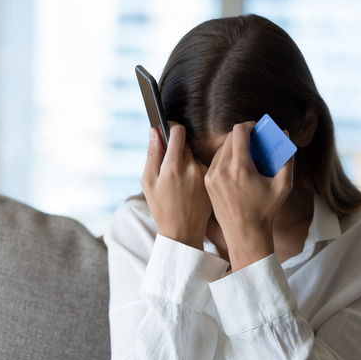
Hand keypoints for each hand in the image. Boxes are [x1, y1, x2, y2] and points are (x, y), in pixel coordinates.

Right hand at [141, 123, 211, 249]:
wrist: (183, 232)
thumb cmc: (161, 208)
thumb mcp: (148, 182)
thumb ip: (152, 154)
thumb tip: (154, 131)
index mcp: (173, 166)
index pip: (178, 131)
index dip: (171, 127)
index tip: (167, 128)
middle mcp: (192, 167)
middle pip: (185, 144)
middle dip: (177, 148)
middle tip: (169, 163)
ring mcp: (205, 174)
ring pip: (194, 156)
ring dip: (186, 161)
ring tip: (179, 182)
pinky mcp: (212, 181)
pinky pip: (202, 167)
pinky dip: (195, 172)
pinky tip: (190, 187)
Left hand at [204, 122, 294, 269]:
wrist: (245, 234)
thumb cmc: (266, 210)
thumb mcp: (283, 185)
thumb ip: (287, 157)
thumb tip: (284, 133)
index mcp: (240, 167)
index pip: (239, 131)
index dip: (249, 126)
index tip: (257, 130)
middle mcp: (222, 169)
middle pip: (229, 137)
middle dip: (243, 136)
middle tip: (255, 143)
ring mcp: (211, 176)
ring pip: (221, 148)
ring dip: (234, 147)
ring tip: (247, 157)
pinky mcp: (207, 182)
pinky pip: (215, 161)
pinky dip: (226, 159)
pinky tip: (237, 169)